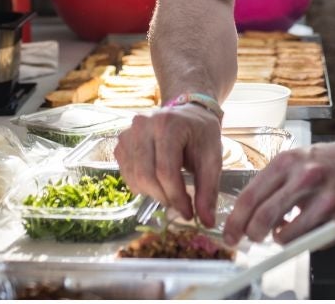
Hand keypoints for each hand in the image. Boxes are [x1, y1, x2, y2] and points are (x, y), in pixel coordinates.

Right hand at [114, 104, 223, 225]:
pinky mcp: (121, 141)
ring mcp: (128, 132)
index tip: (189, 214)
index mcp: (168, 125)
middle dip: (163, 197)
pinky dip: (140, 185)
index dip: (177, 198)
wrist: (188, 111)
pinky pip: (125, 172)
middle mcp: (142, 125)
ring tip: (169, 192)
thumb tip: (207, 223)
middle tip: (179, 206)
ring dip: (151, 193)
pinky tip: (156, 182)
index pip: (165, 171)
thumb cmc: (201, 134)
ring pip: (133, 176)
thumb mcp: (212, 159)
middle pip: (145, 175)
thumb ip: (208, 190)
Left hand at [223, 140, 334, 246]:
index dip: (235, 221)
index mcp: (286, 162)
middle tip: (251, 238)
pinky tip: (307, 228)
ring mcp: (326, 201)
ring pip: (287, 236)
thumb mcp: (290, 161)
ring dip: (279, 240)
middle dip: (252, 234)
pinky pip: (312, 242)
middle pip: (264, 217)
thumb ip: (269, 185)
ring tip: (282, 231)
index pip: (250, 197)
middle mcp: (306, 179)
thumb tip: (245, 216)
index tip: (229, 235)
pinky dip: (303, 241)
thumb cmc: (322, 163)